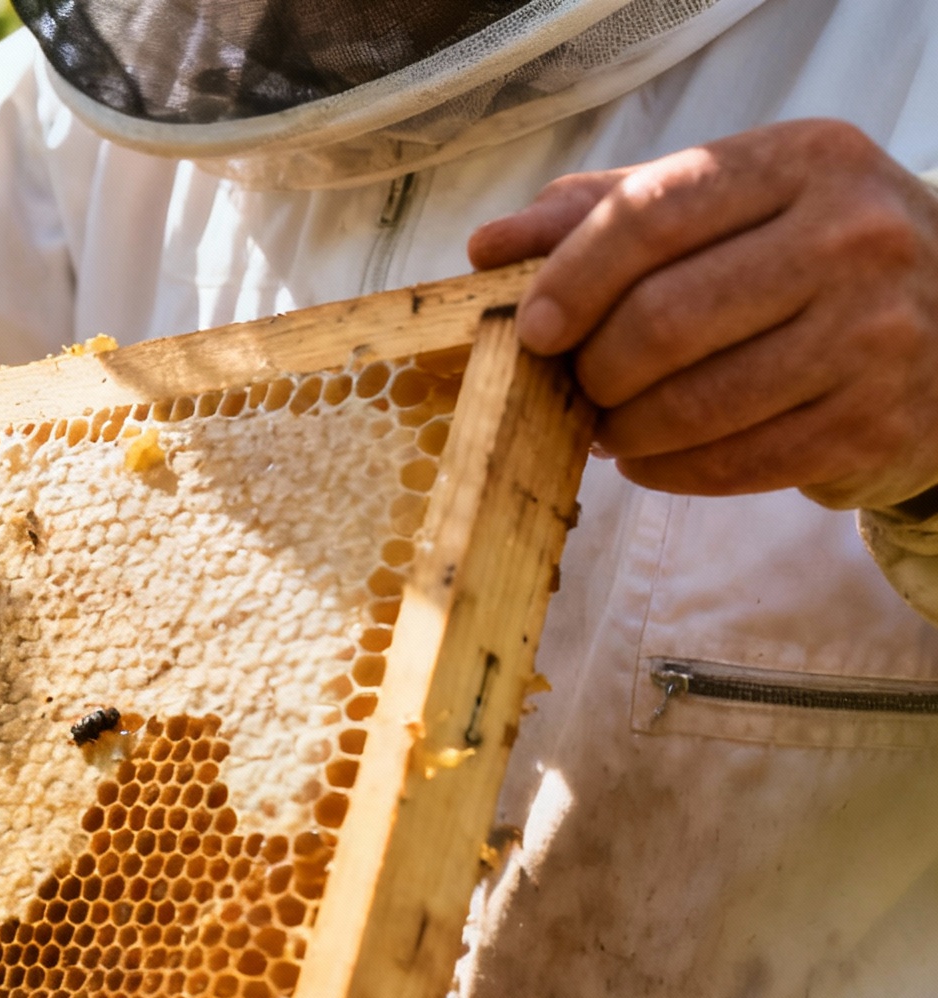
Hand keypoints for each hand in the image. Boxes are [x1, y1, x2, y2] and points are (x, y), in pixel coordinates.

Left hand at [469, 120, 937, 510]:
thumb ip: (607, 212)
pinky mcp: (872, 421)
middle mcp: (851, 238)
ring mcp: (872, 333)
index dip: (571, 278)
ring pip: (691, 405)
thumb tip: (488, 247)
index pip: (653, 214)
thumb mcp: (728, 205)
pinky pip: (730, 464)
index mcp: (804, 162)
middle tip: (576, 384)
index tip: (531, 328)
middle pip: (663, 321)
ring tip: (609, 422)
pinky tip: (652, 455)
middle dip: (594, 368)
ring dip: (622, 429)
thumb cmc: (805, 256)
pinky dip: (666, 471)